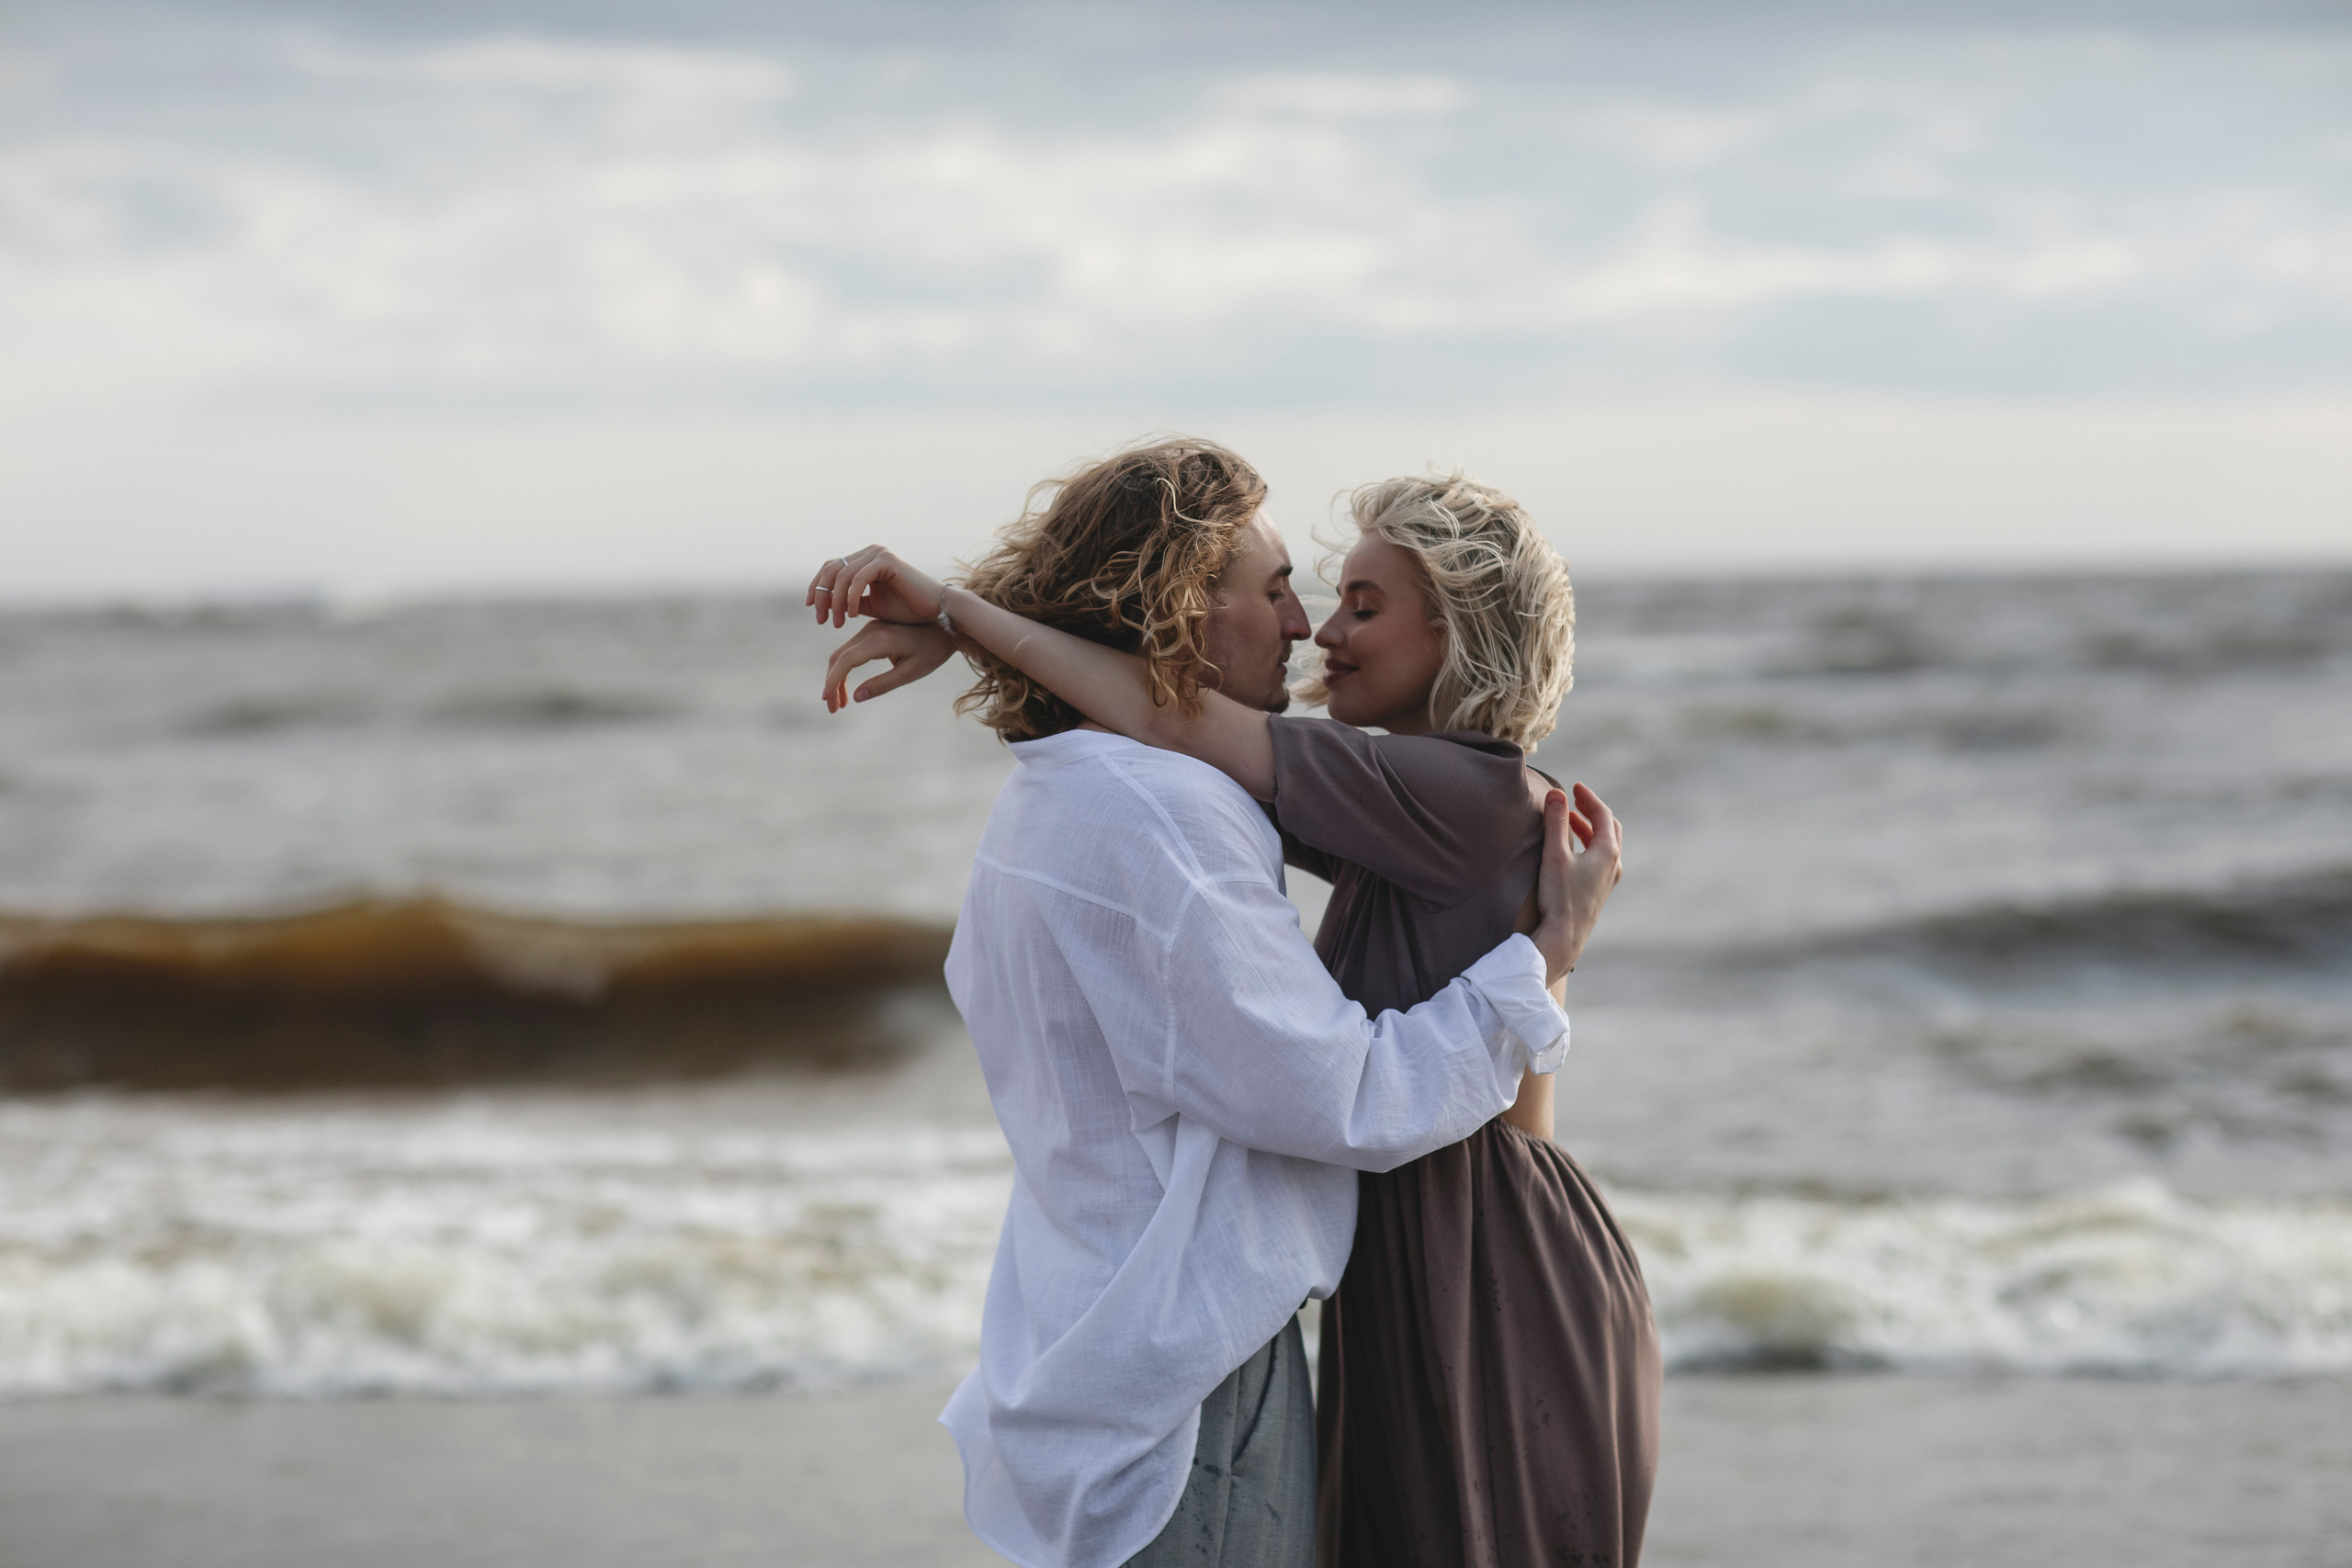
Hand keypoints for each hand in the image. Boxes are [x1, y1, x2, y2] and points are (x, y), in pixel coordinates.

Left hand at [806, 546, 946, 628]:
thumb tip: (826, 604)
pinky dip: (849, 598)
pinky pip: (858, 579)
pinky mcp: (887, 560)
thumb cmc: (908, 610)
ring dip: (835, 601)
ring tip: (837, 623)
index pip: (831, 568)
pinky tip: (850, 615)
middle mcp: (871, 552)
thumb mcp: (872, 606)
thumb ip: (851, 601)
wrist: (936, 611)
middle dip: (822, 596)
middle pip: (831, 569)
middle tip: (821, 620)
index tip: (812, 609)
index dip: (818, 587)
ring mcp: (878, 553)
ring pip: (842, 575)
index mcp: (866, 559)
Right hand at [823, 619, 960, 712]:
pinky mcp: (873, 630)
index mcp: (880, 640)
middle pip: (839, 657)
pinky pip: (851, 650)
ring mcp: (870, 629)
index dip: (833, 681)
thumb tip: (856, 697)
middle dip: (832, 683)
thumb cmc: (933, 650)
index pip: (846, 660)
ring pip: (842, 653)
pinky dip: (845, 668)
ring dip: (836, 677)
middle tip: (833, 708)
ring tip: (840, 704)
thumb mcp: (912, 671)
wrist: (947, 625)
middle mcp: (870, 631)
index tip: (827, 700)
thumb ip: (883, 684)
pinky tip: (849, 688)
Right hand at [1531, 782, 1622, 987]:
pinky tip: (1573, 849)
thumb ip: (1555, 822)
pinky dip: (1589, 844)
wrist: (1565, 937)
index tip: (1574, 787)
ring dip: (1589, 828)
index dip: (1589, 798)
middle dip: (1592, 811)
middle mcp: (1613, 864)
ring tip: (1570, 820)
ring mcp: (1608, 879)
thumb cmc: (1560, 897)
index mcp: (1607, 852)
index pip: (1602, 815)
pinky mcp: (1600, 890)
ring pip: (1605, 844)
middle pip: (1609, 828)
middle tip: (1575, 800)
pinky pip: (1601, 858)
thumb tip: (1556, 793)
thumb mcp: (1554, 855)